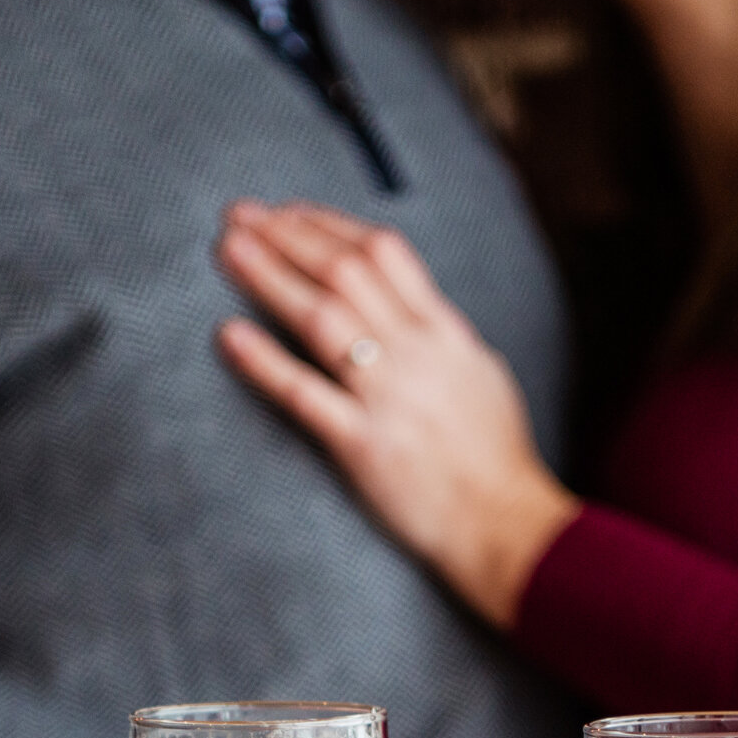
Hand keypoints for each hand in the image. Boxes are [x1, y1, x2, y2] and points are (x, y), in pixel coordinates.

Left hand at [216, 200, 580, 628]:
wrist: (509, 524)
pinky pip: (306, 394)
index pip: (384, 253)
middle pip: (344, 273)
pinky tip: (229, 336)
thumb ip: (441, 337)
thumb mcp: (480, 376)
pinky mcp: (364, 446)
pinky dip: (264, 362)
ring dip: (269, 277)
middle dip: (287, 236)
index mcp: (445, 332)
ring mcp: (389, 398)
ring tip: (228, 250)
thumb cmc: (496, 458)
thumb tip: (409, 307)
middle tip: (240, 215)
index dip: (329, 226)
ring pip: (322, 318)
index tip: (290, 212)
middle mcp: (416, 354)